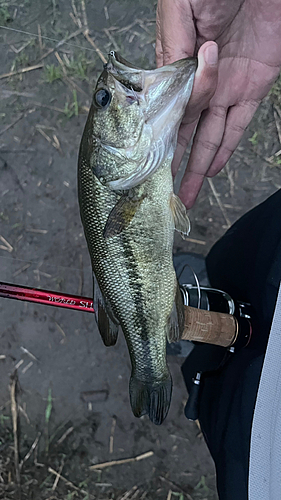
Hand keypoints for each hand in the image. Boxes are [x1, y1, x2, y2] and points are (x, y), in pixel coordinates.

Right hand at [156, 0, 280, 207]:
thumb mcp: (182, 10)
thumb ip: (172, 50)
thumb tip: (172, 90)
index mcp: (175, 63)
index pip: (164, 109)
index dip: (157, 140)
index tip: (146, 167)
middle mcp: (198, 82)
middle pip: (183, 132)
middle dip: (172, 164)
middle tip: (161, 193)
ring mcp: (225, 87)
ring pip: (208, 137)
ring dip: (195, 168)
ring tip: (185, 195)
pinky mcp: (252, 87)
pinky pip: (237, 125)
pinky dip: (226, 150)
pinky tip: (211, 172)